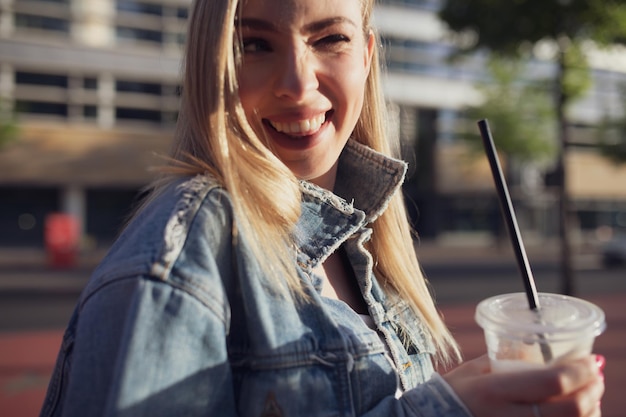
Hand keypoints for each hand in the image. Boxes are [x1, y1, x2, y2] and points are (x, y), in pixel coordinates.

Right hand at [442, 354, 604, 416]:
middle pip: (572, 409)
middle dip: (592, 390)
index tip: (590, 359)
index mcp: (495, 391)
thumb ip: (509, 360)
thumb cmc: (456, 393)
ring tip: (589, 393)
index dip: (579, 371)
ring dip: (590, 408)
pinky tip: (576, 412)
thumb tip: (544, 350)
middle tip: (595, 374)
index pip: (552, 382)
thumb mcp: (477, 369)